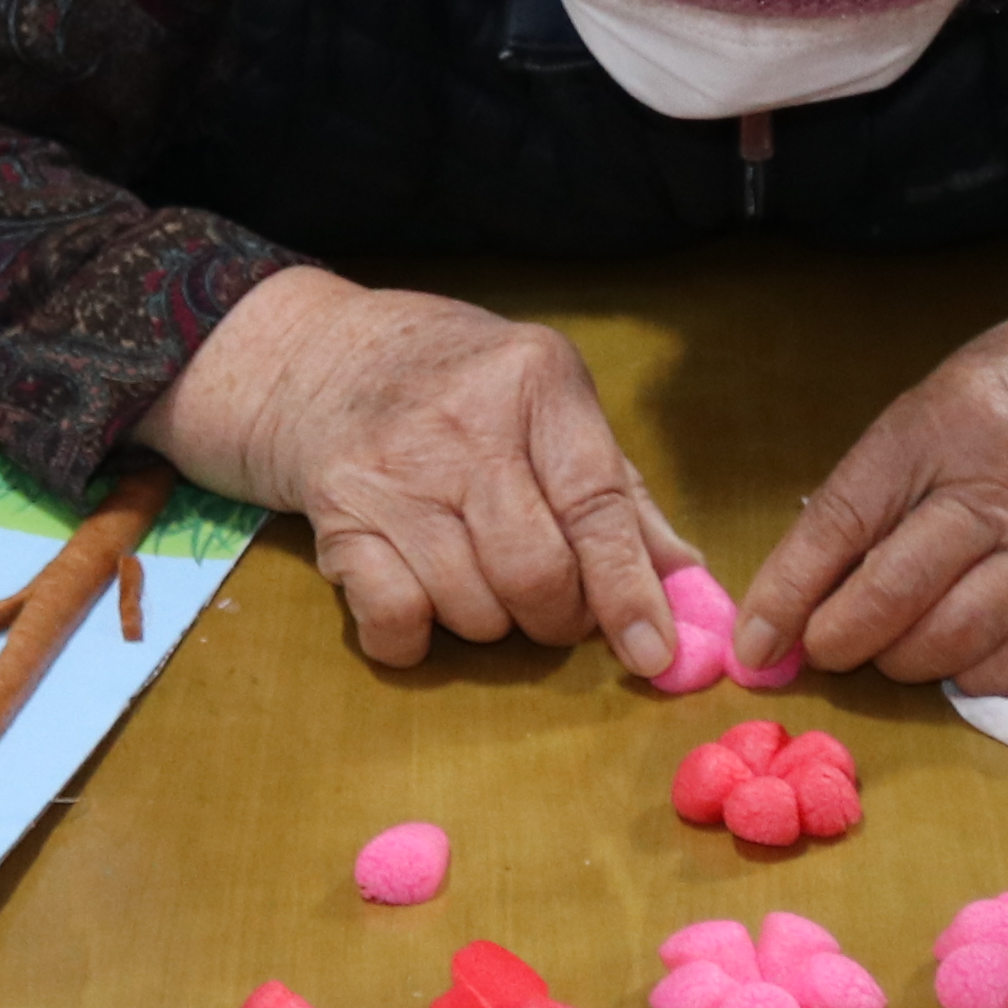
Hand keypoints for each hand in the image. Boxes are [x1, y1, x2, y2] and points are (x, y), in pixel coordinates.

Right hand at [149, 269, 692, 672]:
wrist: (321, 356)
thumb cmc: (462, 386)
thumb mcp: (549, 403)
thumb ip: (619, 491)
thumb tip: (687, 579)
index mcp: (536, 383)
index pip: (595, 506)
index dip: (627, 590)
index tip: (651, 652)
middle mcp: (463, 424)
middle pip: (534, 571)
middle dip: (557, 617)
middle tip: (554, 609)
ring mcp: (393, 471)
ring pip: (470, 607)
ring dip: (490, 622)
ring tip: (481, 578)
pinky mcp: (337, 516)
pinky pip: (393, 619)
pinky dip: (416, 638)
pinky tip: (423, 599)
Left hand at [734, 285, 1007, 695]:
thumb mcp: (933, 405)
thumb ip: (876, 484)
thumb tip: (802, 581)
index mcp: (938, 431)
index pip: (843, 521)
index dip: (788, 590)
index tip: (755, 642)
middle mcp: (996, 492)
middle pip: (898, 589)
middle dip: (842, 637)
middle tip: (825, 648)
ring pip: (958, 634)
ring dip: (905, 662)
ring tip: (890, 651)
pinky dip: (980, 677)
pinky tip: (960, 664)